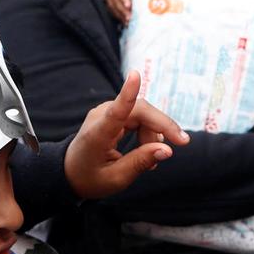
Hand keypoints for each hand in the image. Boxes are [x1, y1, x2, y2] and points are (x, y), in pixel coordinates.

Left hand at [64, 72, 189, 198]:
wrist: (70, 173)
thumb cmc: (90, 178)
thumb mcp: (116, 179)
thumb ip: (140, 163)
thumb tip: (168, 150)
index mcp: (97, 136)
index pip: (115, 112)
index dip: (127, 93)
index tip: (135, 74)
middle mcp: (101, 117)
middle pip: (140, 110)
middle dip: (163, 125)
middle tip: (183, 142)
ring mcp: (106, 112)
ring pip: (143, 114)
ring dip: (154, 134)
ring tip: (152, 160)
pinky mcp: (112, 113)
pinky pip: (139, 116)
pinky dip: (148, 132)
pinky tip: (148, 149)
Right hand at [104, 0, 138, 23]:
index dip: (124, 0)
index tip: (128, 6)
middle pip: (117, 2)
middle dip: (123, 11)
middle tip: (130, 18)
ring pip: (114, 8)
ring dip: (120, 16)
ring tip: (127, 22)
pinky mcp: (108, 3)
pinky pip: (112, 11)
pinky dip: (118, 17)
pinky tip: (124, 22)